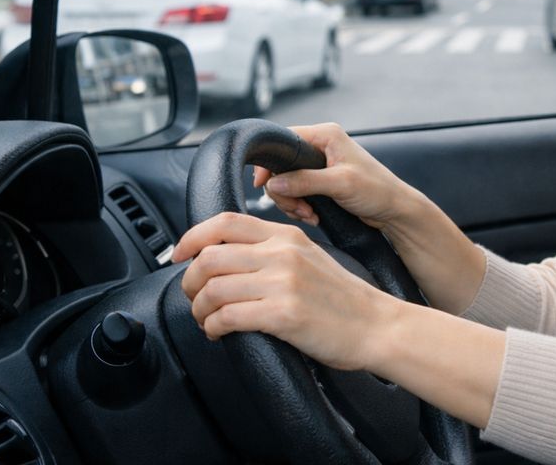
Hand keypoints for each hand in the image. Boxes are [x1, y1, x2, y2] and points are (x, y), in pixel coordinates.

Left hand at [172, 212, 397, 370]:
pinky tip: (219, 333)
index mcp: (288, 236)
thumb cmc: (343, 299)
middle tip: (192, 297)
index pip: (225, 222)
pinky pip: (226, 317)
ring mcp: (283, 283)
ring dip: (198, 309)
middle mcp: (283, 254)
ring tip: (206, 319)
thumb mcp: (310, 259)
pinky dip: (213, 328)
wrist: (376, 325)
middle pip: (210, 257)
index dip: (192, 237)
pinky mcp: (283, 314)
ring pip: (212, 289)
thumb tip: (227, 258)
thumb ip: (274, 252)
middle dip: (189, 281)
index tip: (179, 255)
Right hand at [254, 122, 421, 232]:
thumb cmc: (376, 190)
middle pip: (281, 165)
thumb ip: (305, 181)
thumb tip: (274, 183)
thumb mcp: (340, 184)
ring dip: (292, 202)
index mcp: (326, 134)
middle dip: (285, 191)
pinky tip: (313, 215)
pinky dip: (299, 206)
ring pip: (286, 181)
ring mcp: (320, 164)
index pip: (283, 140)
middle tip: (298, 209)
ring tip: (309, 214)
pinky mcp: (321, 181)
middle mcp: (321, 145)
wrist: (394, 210)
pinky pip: (296, 192)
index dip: (270, 163)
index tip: (262, 185)